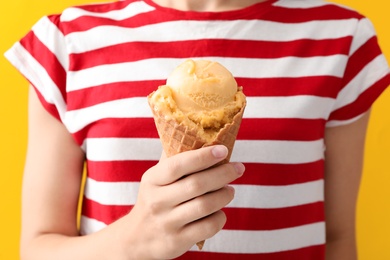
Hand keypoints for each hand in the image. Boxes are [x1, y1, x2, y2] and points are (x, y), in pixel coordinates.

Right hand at [121, 145, 243, 258]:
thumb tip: (202, 135)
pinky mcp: (177, 241)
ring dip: (224, 195)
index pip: (178, 165)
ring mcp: (166, 223)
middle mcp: (157, 201)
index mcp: (152, 179)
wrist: (137, 238)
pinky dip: (220, 217)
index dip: (203, 156)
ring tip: (230, 190)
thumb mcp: (156, 178)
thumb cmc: (156, 199)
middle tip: (239, 168)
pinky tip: (220, 211)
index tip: (223, 150)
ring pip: (205, 206)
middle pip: (197, 184)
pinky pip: (208, 227)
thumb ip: (174, 159)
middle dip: (223, 174)